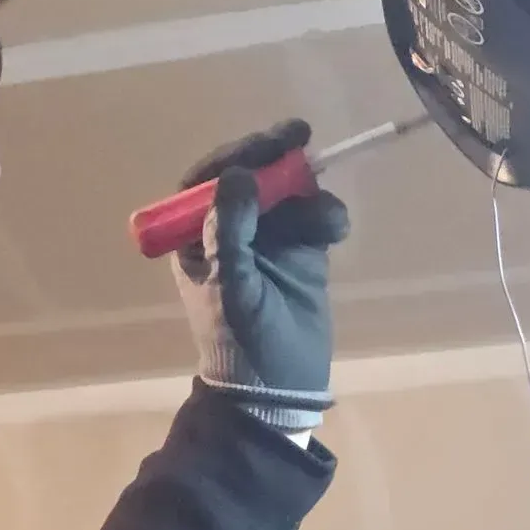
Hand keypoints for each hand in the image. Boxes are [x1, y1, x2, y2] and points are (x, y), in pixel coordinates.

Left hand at [171, 120, 350, 434]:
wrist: (276, 391)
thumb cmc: (240, 342)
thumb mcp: (231, 286)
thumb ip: (230, 230)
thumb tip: (237, 175)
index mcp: (197, 236)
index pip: (212, 179)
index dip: (239, 154)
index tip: (268, 141)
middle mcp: (231, 230)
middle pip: (252, 176)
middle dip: (276, 159)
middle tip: (302, 138)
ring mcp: (268, 239)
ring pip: (289, 194)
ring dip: (309, 198)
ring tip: (324, 228)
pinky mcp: (302, 253)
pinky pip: (316, 217)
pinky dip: (327, 218)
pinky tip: (333, 236)